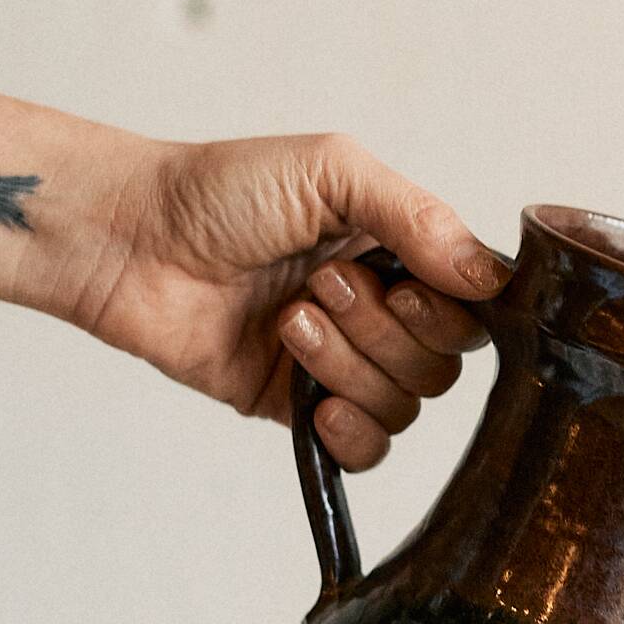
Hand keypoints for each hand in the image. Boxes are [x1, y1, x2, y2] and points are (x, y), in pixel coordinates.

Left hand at [66, 133, 509, 470]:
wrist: (132, 243)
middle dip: (382, 329)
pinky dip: (351, 434)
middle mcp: (378, 311)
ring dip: (348, 364)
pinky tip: (314, 404)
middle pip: (442, 365)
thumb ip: (418, 217)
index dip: (450, 311)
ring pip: (402, 405)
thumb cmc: (220, 192)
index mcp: (397, 251)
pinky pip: (366, 450)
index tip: (404, 286)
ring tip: (287, 320)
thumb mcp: (332, 172)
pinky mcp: (297, 410)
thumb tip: (491, 278)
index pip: (472, 308)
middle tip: (318, 285)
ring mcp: (339, 364)